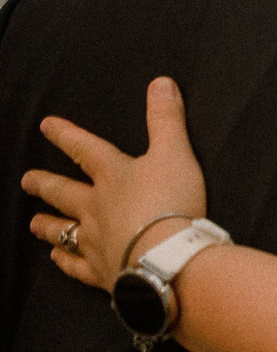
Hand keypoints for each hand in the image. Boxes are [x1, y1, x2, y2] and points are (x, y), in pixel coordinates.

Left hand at [24, 78, 207, 287]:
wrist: (166, 257)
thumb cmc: (171, 201)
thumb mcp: (175, 153)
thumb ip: (167, 119)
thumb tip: (161, 81)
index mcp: (113, 175)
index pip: (85, 149)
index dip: (66, 135)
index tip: (46, 126)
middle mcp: (95, 206)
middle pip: (64, 192)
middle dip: (45, 184)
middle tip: (26, 180)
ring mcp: (94, 240)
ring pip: (64, 230)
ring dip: (48, 224)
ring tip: (33, 222)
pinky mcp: (101, 270)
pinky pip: (77, 265)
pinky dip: (65, 261)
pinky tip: (56, 257)